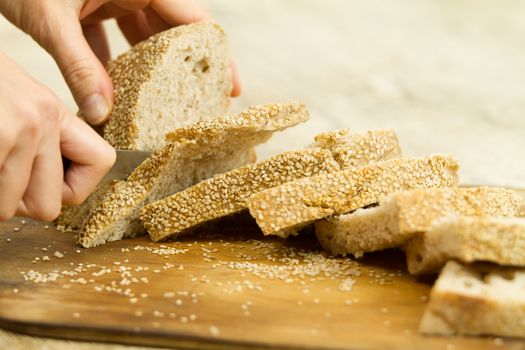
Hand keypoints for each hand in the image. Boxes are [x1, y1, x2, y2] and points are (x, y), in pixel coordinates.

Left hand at [0, 0, 240, 125]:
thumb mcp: (50, 19)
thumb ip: (78, 66)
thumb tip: (101, 113)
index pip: (193, 19)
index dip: (215, 54)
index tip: (228, 86)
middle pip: (175, 31)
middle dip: (187, 67)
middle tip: (202, 102)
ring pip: (145, 38)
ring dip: (151, 71)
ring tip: (162, 104)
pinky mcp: (93, 6)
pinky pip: (114, 39)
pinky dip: (114, 65)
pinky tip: (116, 94)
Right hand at [0, 53, 115, 220]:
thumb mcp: (18, 103)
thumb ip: (41, 142)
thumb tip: (50, 196)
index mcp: (55, 112)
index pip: (101, 162)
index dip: (73, 187)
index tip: (49, 184)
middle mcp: (42, 121)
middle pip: (49, 206)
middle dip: (18, 203)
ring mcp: (15, 130)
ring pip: (8, 209)